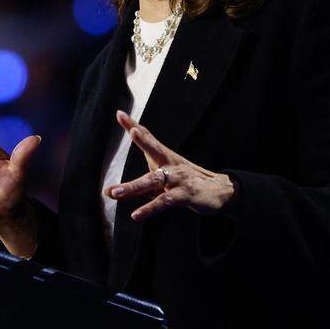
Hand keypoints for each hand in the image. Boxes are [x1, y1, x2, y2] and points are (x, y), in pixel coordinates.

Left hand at [106, 109, 238, 221]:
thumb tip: (108, 192)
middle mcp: (171, 164)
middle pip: (156, 149)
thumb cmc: (186, 184)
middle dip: (144, 140)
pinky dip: (150, 208)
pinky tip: (136, 215)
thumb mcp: (162, 181)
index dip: (134, 125)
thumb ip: (136, 186)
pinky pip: (165, 202)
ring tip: (115, 192)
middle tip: (132, 131)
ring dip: (134, 186)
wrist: (221, 192)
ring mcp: (179, 178)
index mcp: (165, 157)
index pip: (148, 139)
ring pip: (154, 180)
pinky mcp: (186, 194)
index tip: (120, 114)